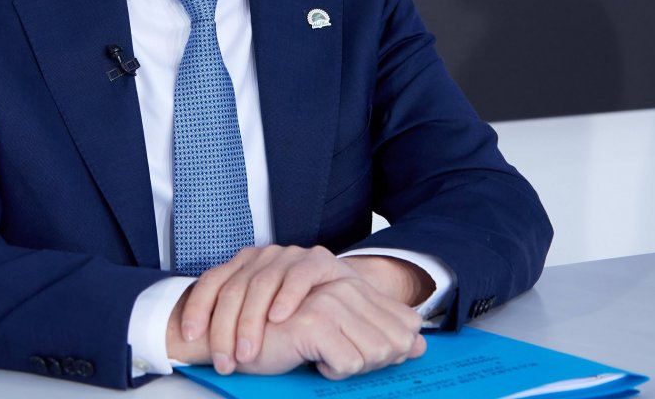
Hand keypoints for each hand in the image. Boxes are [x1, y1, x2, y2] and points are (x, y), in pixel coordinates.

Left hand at [180, 245, 358, 372]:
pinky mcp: (317, 260)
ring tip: (248, 350)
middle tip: (225, 360)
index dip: (198, 307)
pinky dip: (286, 298)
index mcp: (243, 265)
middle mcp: (263, 257)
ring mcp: (289, 256)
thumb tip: (197, 346)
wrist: (350, 295)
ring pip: (261, 283)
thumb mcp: (262, 312)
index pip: (212, 281)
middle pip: (234, 288)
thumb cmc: (300, 310)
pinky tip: (279, 318)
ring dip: (251, 320)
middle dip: (225, 328)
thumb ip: (236, 320)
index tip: (191, 335)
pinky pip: (298, 276)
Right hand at [240, 277, 426, 379]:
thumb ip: (379, 335)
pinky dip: (332, 372)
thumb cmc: (281, 336)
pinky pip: (349, 362)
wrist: (233, 339)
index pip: (402, 325)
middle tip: (345, 365)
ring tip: (325, 366)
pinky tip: (306, 361)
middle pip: (393, 342)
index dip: (392, 352)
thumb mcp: (338, 333)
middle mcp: (345, 283)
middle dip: (377, 364)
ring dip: (353, 370)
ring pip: (376, 354)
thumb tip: (420, 345)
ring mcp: (331, 299)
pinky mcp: (314, 319)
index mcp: (353, 283)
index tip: (367, 359)